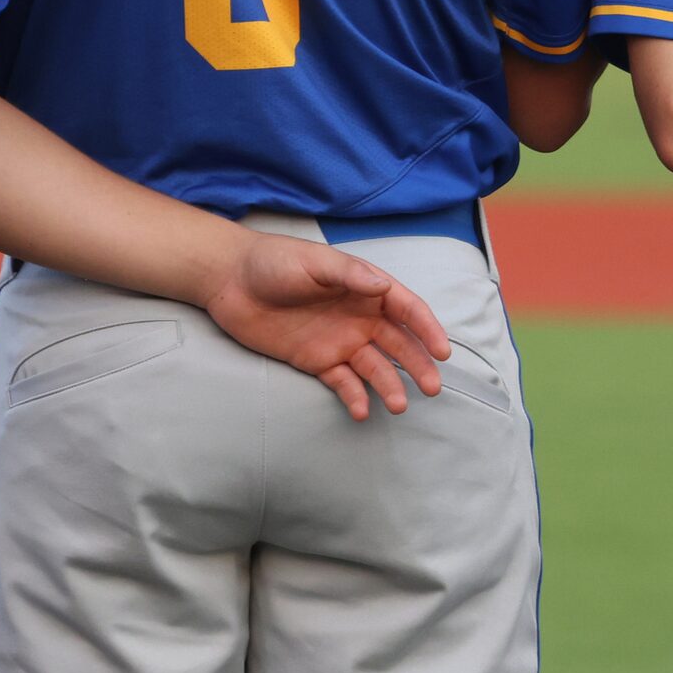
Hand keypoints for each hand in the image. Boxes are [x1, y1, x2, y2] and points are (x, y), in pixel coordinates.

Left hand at [203, 235, 452, 420]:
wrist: (229, 281)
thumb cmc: (274, 262)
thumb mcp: (314, 262)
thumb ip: (349, 275)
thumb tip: (385, 287)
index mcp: (364, 288)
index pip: (406, 309)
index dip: (427, 329)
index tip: (442, 352)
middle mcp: (359, 317)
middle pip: (398, 343)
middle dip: (417, 364)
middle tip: (431, 387)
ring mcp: (339, 341)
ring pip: (374, 368)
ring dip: (389, 385)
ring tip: (398, 405)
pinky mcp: (316, 361)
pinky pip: (342, 383)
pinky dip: (354, 397)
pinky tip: (362, 410)